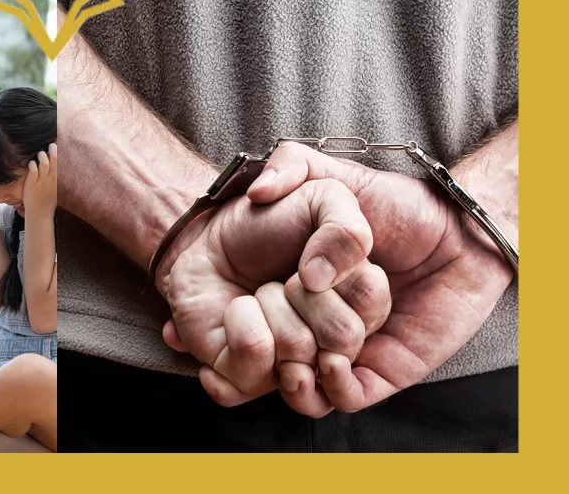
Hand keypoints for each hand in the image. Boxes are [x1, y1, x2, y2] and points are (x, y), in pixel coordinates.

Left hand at [22, 145, 57, 216]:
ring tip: (40, 154)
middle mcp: (51, 180)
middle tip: (51, 145)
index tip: (58, 147)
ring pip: (43, 163)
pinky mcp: (31, 184)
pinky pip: (32, 169)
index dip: (60, 154)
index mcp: (58, 181)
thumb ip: (56, 179)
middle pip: (54, 161)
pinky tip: (31, 163)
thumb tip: (57, 167)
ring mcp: (41, 181)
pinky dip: (32, 164)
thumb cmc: (48, 201)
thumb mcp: (56, 190)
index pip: (61, 164)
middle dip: (53, 150)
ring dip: (42, 155)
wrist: (39, 214)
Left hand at [155, 178, 387, 415]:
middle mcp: (330, 341)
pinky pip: (253, 373)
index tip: (313, 265)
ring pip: (299, 357)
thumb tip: (318, 277)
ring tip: (258, 295)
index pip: (372, 305)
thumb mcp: (320, 198)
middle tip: (284, 280)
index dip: (342, 280)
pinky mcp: (248, 379)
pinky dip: (239, 331)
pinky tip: (234, 315)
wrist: (206, 237)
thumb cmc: (265, 220)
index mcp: (356, 303)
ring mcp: (292, 364)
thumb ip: (347, 227)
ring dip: (269, 308)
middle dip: (304, 296)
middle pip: (342, 338)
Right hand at [246, 141, 514, 411]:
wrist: (458, 231)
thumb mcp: (335, 175)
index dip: (247, 311)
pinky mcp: (383, 371)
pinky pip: (346, 396)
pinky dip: (333, 385)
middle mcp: (319, 314)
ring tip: (300, 350)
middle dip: (281, 332)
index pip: (258, 309)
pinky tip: (334, 359)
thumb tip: (257, 194)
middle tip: (291, 304)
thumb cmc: (397, 203)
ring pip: (306, 380)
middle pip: (281, 343)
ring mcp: (349, 345)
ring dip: (297, 370)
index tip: (249, 293)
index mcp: (301, 278)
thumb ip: (291, 165)